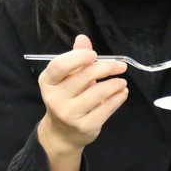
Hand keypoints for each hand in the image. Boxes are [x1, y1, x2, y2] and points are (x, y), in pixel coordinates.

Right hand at [36, 34, 128, 170]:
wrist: (62, 132)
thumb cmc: (66, 98)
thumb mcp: (67, 78)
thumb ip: (75, 58)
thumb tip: (83, 38)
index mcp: (48, 82)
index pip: (59, 66)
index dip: (78, 57)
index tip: (94, 54)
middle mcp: (55, 98)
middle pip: (84, 76)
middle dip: (106, 67)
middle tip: (120, 65)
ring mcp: (70, 114)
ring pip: (98, 93)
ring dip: (115, 84)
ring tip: (122, 81)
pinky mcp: (85, 126)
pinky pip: (106, 108)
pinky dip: (118, 98)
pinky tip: (122, 92)